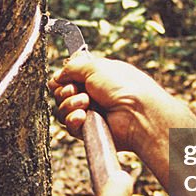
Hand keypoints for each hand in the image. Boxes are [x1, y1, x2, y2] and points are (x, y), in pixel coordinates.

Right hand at [48, 54, 179, 155]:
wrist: (137, 113)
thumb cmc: (123, 86)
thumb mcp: (95, 66)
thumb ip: (72, 67)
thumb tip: (58, 75)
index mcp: (95, 77)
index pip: (67, 78)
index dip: (62, 79)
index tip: (63, 79)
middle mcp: (91, 95)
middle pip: (61, 94)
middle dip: (66, 91)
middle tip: (78, 91)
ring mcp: (90, 113)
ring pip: (62, 110)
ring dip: (70, 104)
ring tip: (86, 103)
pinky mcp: (89, 129)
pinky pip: (70, 125)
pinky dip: (73, 119)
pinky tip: (83, 116)